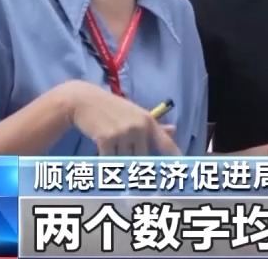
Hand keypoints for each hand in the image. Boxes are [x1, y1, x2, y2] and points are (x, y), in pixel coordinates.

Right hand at [60, 82, 180, 155]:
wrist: (85, 100)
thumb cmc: (112, 108)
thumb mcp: (135, 113)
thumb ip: (153, 125)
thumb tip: (173, 130)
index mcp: (148, 121)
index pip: (166, 144)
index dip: (175, 157)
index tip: (183, 168)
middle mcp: (139, 127)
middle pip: (143, 159)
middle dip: (136, 165)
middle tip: (126, 162)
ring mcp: (124, 133)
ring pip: (126, 161)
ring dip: (119, 161)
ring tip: (112, 147)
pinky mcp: (107, 139)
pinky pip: (110, 160)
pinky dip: (106, 158)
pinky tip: (102, 146)